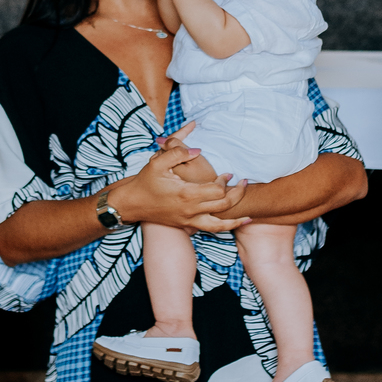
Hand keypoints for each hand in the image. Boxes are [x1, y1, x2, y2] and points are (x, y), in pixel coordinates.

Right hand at [112, 123, 250, 231]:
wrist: (132, 204)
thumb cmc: (145, 182)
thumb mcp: (158, 162)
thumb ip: (178, 151)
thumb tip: (198, 150)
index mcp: (187, 194)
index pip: (217, 190)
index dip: (225, 181)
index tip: (227, 173)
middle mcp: (191, 210)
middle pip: (224, 205)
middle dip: (237, 194)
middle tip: (243, 183)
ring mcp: (189, 220)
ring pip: (220, 226)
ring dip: (236, 221)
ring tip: (248, 217)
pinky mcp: (186, 225)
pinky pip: (210, 230)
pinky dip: (224, 228)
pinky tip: (232, 223)